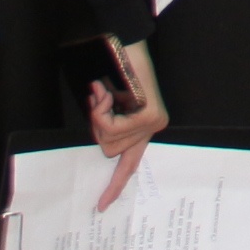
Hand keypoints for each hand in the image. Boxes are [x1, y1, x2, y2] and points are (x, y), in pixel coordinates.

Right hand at [91, 38, 167, 211]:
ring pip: (109, 138)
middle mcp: (152, 128)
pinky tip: (104, 91)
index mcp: (144, 129)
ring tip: (103, 93)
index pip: (130, 165)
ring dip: (97, 115)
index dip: (114, 185)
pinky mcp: (149, 115)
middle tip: (98, 101)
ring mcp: (153, 122)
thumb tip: (103, 142)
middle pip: (109, 150)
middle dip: (96, 126)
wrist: (128, 44)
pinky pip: (113, 127)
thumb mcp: (111, 106)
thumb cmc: (118, 72)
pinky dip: (101, 110)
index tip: (102, 206)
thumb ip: (109, 126)